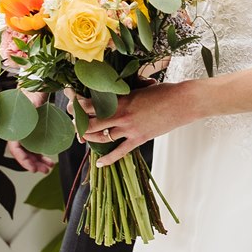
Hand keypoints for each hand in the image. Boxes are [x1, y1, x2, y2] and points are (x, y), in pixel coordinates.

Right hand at [7, 89, 53, 173]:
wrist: (39, 83)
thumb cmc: (33, 88)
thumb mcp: (32, 95)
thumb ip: (32, 101)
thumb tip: (34, 104)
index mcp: (15, 124)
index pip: (15, 147)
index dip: (22, 159)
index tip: (32, 168)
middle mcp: (19, 129)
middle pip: (22, 152)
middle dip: (32, 163)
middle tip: (44, 170)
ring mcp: (26, 131)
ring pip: (29, 150)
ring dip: (38, 161)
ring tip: (49, 167)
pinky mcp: (34, 130)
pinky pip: (35, 145)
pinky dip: (41, 153)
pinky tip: (49, 160)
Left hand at [78, 83, 201, 163]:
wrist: (183, 102)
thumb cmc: (163, 91)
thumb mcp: (140, 87)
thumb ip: (125, 92)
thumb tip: (115, 91)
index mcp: (121, 99)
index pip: (91, 103)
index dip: (77, 104)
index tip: (69, 101)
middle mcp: (122, 115)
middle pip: (91, 122)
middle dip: (78, 123)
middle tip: (71, 121)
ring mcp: (130, 129)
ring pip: (101, 137)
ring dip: (89, 138)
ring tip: (81, 137)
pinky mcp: (139, 139)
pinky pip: (119, 152)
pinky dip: (108, 159)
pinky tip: (99, 163)